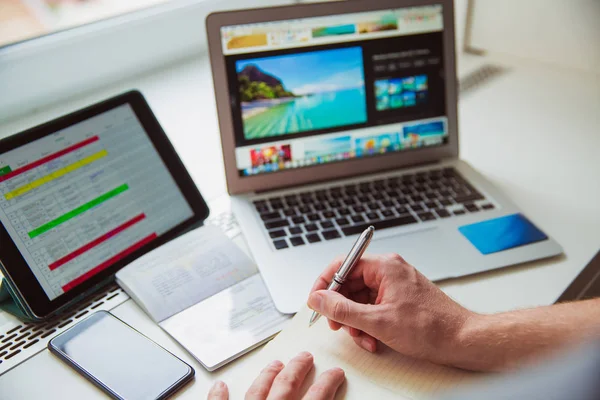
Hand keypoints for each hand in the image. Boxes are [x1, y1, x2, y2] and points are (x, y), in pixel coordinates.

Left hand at [207, 352, 344, 399]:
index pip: (317, 397)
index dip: (328, 383)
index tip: (335, 373)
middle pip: (287, 385)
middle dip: (298, 368)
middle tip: (305, 357)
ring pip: (258, 391)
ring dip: (268, 375)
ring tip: (276, 364)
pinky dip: (219, 396)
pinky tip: (220, 386)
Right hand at [307, 253, 475, 366]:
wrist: (461, 340)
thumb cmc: (430, 327)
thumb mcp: (378, 321)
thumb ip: (342, 309)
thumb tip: (318, 299)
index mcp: (384, 266)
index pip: (343, 265)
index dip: (325, 283)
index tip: (316, 300)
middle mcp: (389, 271)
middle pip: (350, 284)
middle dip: (342, 308)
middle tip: (338, 325)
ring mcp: (395, 285)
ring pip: (360, 299)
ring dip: (356, 321)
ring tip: (363, 338)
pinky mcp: (400, 299)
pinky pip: (374, 307)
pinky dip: (369, 324)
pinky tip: (374, 340)